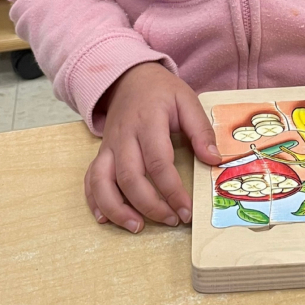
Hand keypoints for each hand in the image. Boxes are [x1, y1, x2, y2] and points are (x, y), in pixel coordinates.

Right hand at [85, 62, 220, 232]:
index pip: (158, 162)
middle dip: (150, 205)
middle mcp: (124, 136)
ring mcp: (108, 146)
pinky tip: (104, 218)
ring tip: (137, 227)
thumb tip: (214, 160)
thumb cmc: (161, 92)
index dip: (172, 190)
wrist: (128, 78)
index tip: (187, 210)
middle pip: (129, 177)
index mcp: (147, 121)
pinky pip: (90, 178)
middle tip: (172, 220)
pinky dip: (94, 200)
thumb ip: (200, 129)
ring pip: (103, 181)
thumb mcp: (187, 100)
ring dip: (116, 208)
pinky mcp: (100, 153)